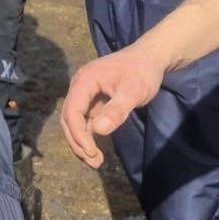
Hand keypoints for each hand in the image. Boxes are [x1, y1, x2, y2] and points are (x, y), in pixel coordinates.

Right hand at [59, 46, 164, 167]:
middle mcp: (79, 85)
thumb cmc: (142, 73)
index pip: (72, 111)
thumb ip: (116, 110)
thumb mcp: (133, 92)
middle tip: (94, 162)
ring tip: (95, 160)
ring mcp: (85, 92)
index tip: (92, 152)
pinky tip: (96, 149)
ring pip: (74, 120)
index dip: (78, 134)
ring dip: (81, 140)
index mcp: (84, 81)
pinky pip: (84, 119)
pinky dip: (88, 135)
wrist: (150, 57)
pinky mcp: (92, 98)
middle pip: (68, 117)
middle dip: (77, 141)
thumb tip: (98, 131)